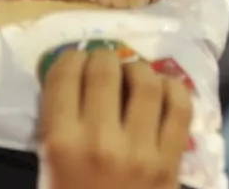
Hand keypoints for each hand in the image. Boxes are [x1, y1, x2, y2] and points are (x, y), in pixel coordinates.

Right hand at [37, 49, 191, 188]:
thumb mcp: (48, 170)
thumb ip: (58, 127)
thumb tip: (75, 81)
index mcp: (61, 144)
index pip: (64, 77)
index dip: (69, 59)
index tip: (74, 59)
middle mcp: (101, 140)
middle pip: (105, 70)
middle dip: (102, 57)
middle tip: (103, 61)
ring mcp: (141, 149)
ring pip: (146, 82)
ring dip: (137, 68)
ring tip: (132, 72)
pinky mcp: (172, 160)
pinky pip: (180, 107)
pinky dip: (172, 88)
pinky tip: (162, 88)